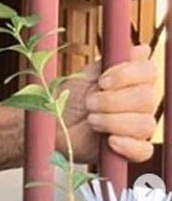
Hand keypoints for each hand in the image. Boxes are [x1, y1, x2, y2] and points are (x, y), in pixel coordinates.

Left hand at [61, 45, 157, 163]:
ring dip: (113, 121)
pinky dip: (128, 146)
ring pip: (145, 124)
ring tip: (91, 120)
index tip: (102, 82)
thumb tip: (141, 50)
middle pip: (147, 98)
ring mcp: (137, 127)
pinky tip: (110, 141)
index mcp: (133, 81)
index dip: (127, 75)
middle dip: (113, 101)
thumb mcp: (85, 76)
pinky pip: (144, 151)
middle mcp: (141, 103)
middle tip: (89, 103)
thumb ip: (110, 62)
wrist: (52, 125)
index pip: (148, 71)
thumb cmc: (68, 98)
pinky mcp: (130, 149)